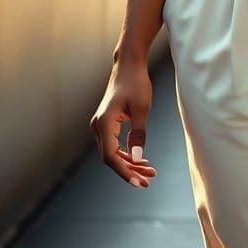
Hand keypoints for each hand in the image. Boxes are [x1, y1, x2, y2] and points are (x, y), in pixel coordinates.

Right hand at [90, 60, 157, 188]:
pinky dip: (126, 154)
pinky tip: (141, 160)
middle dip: (129, 170)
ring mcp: (100, 125)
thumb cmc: (137, 83)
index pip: (110, 156)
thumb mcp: (142, 108)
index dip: (124, 171)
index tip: (139, 182)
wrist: (129, 65)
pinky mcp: (106, 124)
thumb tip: (137, 159)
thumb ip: (138, 134)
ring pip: (112, 153)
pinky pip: (114, 145)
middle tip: (149, 180)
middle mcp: (98, 126)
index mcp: (104, 123)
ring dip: (129, 164)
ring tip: (149, 172)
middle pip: (110, 158)